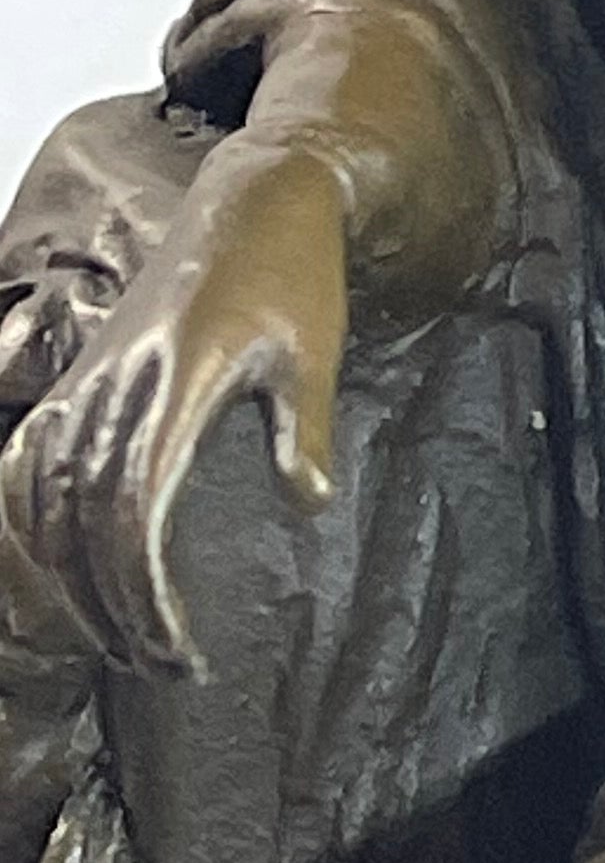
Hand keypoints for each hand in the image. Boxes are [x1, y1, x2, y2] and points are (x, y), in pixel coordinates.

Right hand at [0, 130, 351, 675]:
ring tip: (122, 638)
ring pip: (45, 494)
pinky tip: (53, 568)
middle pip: (83, 516)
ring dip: (71, 575)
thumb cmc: (297, 274)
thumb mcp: (316, 349)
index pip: (132, 505)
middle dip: (112, 604)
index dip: (142, 588)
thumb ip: (303, 427)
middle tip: (160, 666)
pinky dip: (30, 518)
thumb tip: (305, 504)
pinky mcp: (85, 373)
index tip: (177, 648)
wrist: (260, 197)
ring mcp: (92, 375)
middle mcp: (119, 379)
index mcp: (177, 376)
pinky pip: (31, 456)